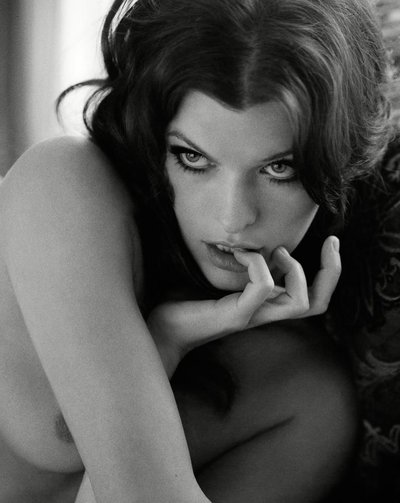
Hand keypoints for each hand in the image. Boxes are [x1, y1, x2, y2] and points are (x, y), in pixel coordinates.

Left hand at [147, 236, 340, 373]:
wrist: (161, 329)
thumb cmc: (186, 303)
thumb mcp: (222, 280)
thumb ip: (243, 267)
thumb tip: (255, 242)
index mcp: (266, 306)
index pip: (312, 298)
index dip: (329, 272)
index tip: (331, 242)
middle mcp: (265, 314)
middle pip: (317, 304)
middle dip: (331, 271)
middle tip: (331, 242)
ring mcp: (253, 316)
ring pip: (300, 302)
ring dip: (295, 268)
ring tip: (275, 252)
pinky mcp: (237, 315)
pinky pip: (263, 288)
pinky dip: (257, 263)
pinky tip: (238, 253)